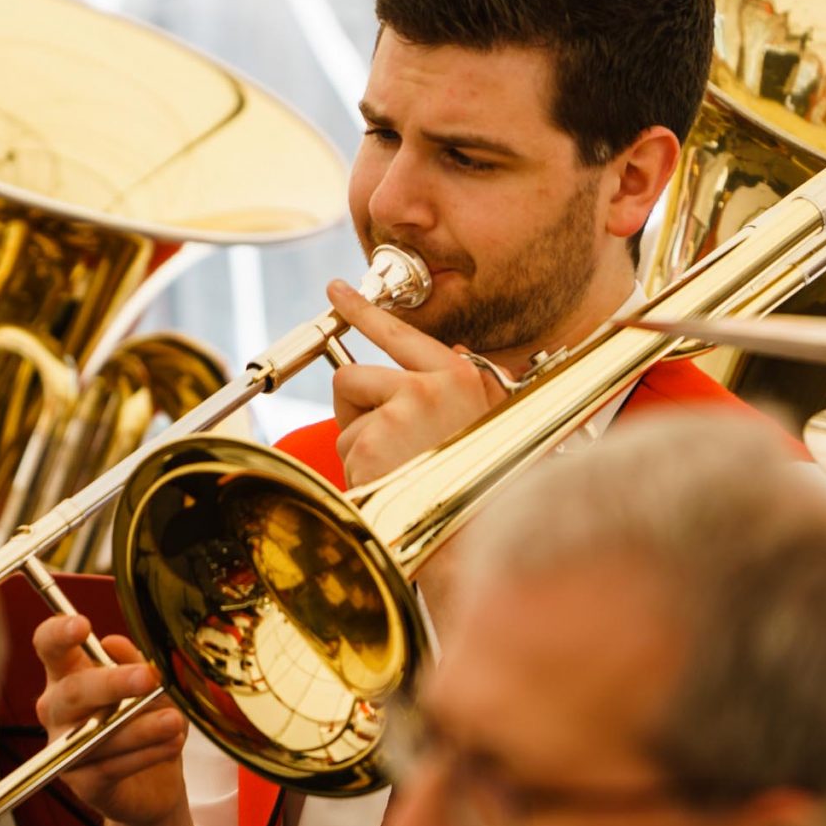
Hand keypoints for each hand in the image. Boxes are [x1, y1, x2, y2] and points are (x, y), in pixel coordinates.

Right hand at [31, 614, 189, 825]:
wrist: (156, 782)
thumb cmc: (146, 721)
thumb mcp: (151, 687)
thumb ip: (136, 664)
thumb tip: (114, 643)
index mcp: (68, 673)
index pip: (48, 646)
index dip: (58, 634)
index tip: (82, 625)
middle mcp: (57, 708)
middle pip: (72, 691)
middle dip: (111, 683)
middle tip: (148, 678)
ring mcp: (64, 747)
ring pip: (97, 734)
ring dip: (140, 727)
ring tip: (173, 721)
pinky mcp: (82, 782)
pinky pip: (111, 766)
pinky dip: (145, 754)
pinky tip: (171, 745)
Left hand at [326, 278, 509, 484]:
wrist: (477, 536)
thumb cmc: (481, 485)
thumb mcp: (489, 423)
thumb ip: (469, 387)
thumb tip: (457, 351)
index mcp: (460, 377)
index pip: (399, 333)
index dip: (362, 310)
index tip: (336, 288)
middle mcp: (432, 385)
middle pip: (351, 375)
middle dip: (353, 410)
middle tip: (385, 442)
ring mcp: (402, 410)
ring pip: (345, 416)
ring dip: (360, 446)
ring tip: (399, 469)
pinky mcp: (376, 439)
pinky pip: (345, 446)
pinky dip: (358, 470)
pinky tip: (391, 484)